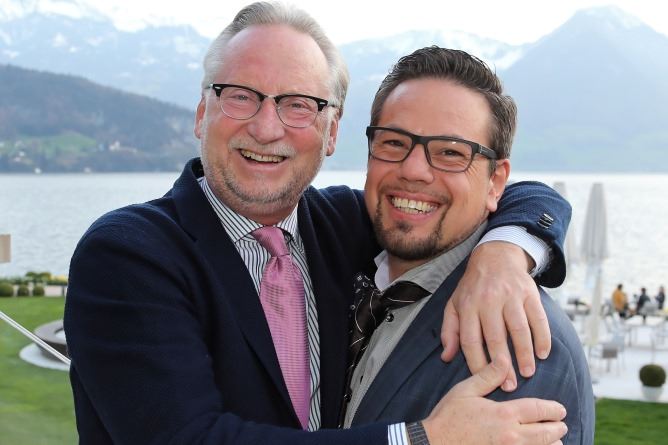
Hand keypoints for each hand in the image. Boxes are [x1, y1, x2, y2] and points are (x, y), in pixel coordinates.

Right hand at [422, 355, 566, 444]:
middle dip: (557, 429)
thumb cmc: (448, 417)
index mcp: (504, 414)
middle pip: (546, 434)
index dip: (554, 410)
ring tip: (556, 442)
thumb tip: (504, 359)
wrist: (434, 443)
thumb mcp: (466, 391)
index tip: (560, 410)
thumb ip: (488, 375)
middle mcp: (511, 436)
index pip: (539, 410)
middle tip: (562, 426)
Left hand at [440, 241, 550, 390]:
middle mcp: (488, 301)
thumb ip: (449, 330)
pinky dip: (542, 337)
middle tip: (509, 386)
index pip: (470, 340)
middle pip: (496, 337)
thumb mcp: (454, 304)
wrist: (496, 256)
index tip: (485, 381)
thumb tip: (446, 357)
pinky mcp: (529, 293)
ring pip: (519, 329)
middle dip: (503, 365)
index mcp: (468, 306)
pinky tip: (543, 353)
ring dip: (524, 353)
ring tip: (527, 372)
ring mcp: (510, 296)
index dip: (477, 363)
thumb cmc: (473, 287)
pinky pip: (538, 318)